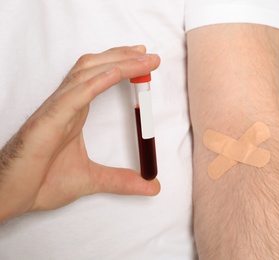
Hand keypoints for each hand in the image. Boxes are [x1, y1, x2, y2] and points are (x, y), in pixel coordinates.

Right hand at [0, 45, 160, 221]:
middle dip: (122, 56)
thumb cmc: (40, 183)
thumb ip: (122, 180)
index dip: (120, 66)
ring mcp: (56, 111)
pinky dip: (94, 83)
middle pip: (95, 68)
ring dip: (116, 63)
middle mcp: (66, 105)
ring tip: (141, 57)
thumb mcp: (92, 180)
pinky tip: (114, 74)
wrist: (10, 197)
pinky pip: (73, 96)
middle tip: (147, 52)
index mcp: (74, 112)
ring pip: (86, 75)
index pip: (98, 78)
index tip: (143, 60)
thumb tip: (153, 186)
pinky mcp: (47, 122)